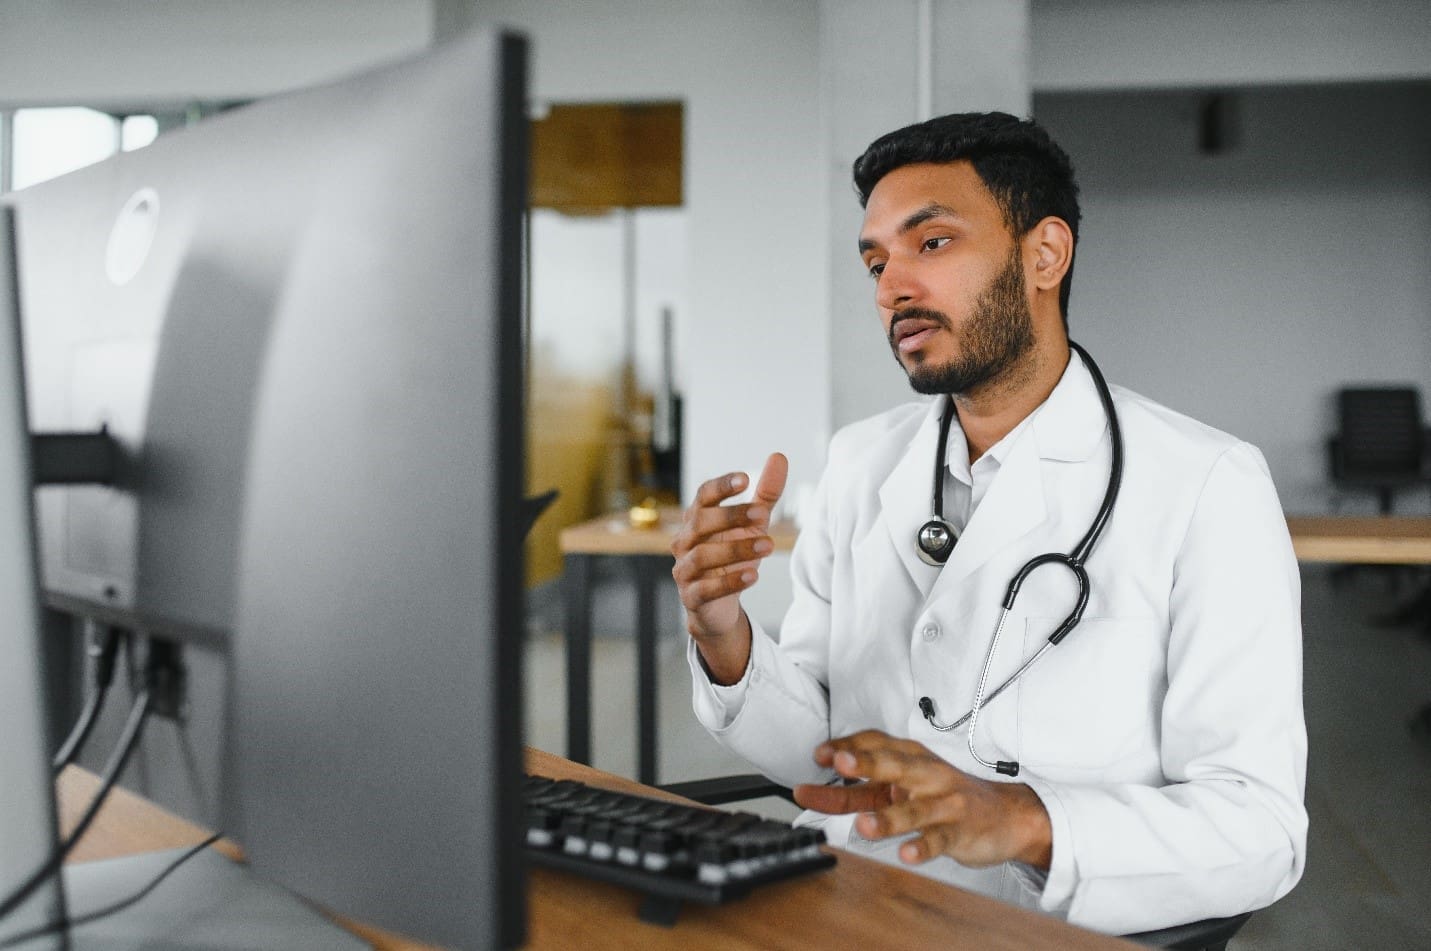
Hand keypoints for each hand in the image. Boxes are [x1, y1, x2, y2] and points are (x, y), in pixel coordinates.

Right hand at [670, 452, 787, 683]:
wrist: (719, 604)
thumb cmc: (732, 555)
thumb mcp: (753, 524)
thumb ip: (765, 494)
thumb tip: (779, 457)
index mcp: (698, 519)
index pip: (703, 496)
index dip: (721, 486)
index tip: (745, 479)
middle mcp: (685, 541)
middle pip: (700, 523)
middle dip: (731, 517)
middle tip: (761, 515)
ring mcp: (685, 570)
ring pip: (702, 556)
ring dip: (735, 550)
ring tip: (767, 546)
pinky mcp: (692, 597)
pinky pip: (705, 589)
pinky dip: (729, 582)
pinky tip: (753, 576)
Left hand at [792, 730, 1051, 869]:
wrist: (1006, 815)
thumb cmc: (944, 797)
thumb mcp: (899, 789)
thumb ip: (855, 793)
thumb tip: (812, 792)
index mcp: (910, 758)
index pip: (875, 743)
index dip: (846, 746)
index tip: (820, 754)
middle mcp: (926, 775)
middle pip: (894, 765)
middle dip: (866, 763)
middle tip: (840, 764)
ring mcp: (944, 802)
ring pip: (914, 808)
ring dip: (888, 817)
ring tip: (864, 825)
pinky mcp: (960, 830)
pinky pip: (940, 839)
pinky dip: (923, 847)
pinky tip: (907, 854)